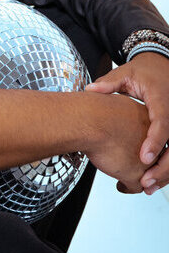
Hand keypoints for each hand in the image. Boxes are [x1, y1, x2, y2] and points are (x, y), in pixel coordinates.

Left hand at [85, 52, 168, 193]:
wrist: (159, 66)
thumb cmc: (144, 71)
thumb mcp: (126, 73)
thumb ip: (109, 83)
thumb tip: (92, 90)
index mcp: (161, 99)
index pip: (162, 122)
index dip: (155, 142)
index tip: (143, 157)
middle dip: (163, 166)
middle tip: (145, 182)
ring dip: (165, 172)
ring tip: (147, 186)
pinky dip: (165, 167)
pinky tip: (151, 180)